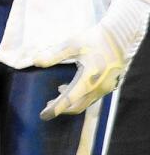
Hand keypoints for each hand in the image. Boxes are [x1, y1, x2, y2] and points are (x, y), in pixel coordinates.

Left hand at [32, 0, 149, 119]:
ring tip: (55, 98)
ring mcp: (105, 88)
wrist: (118, 38)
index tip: (44, 115)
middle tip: (46, 108)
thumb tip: (36, 62)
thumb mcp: (71, 45)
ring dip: (70, 103)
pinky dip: (79, 97)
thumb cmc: (93, 40)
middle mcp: (98, 87)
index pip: (69, 99)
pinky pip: (92, 97)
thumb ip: (54, 55)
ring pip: (85, 103)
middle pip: (77, 105)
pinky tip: (67, 88)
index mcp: (88, 79)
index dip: (55, 108)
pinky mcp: (108, 85)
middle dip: (61, 108)